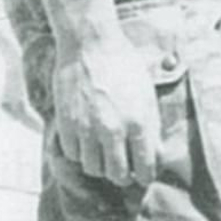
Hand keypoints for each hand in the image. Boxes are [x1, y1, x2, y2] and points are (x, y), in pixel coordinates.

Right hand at [51, 28, 160, 184]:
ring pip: (93, 168)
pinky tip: (86, 140)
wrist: (91, 44)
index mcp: (139, 123)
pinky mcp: (66, 124)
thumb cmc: (124, 67)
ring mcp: (87, 129)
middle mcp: (113, 130)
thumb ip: (151, 128)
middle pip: (117, 176)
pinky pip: (73, 154)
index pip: (145, 170)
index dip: (145, 175)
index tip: (141, 174)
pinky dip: (80, 152)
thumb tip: (154, 156)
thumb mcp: (147, 96)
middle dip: (122, 175)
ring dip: (99, 164)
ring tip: (103, 151)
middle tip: (122, 166)